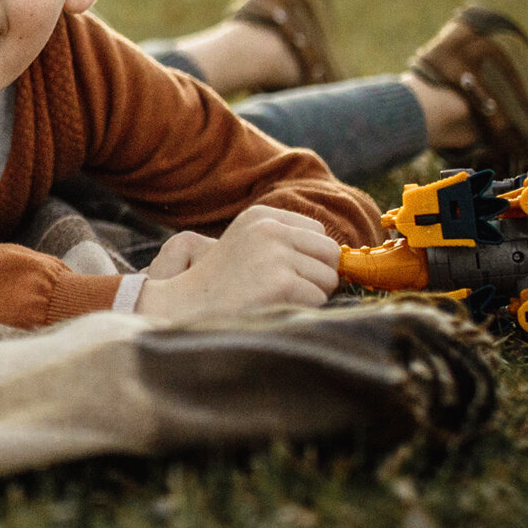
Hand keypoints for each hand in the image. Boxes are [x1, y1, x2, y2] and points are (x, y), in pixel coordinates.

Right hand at [135, 205, 340, 325]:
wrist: (187, 306)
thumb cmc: (222, 284)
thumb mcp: (249, 244)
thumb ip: (287, 241)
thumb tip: (341, 257)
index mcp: (263, 216)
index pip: (319, 234)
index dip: (310, 259)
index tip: (286, 274)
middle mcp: (270, 229)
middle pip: (330, 253)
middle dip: (318, 277)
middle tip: (287, 291)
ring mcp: (276, 255)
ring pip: (328, 279)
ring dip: (310, 296)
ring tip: (276, 300)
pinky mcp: (281, 283)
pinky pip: (317, 300)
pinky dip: (302, 311)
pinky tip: (274, 309)